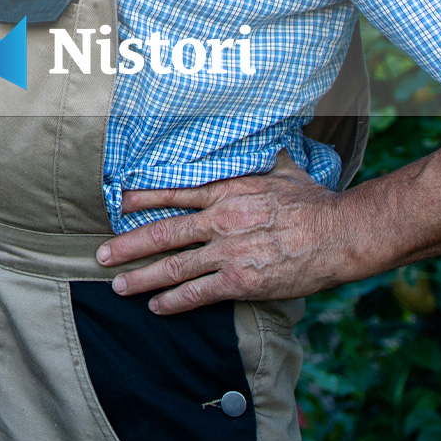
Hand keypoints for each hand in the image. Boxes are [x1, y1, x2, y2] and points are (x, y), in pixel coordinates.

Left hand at [96, 152, 356, 313]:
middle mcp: (219, 221)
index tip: (118, 203)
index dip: (142, 199)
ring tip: (118, 286)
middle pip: (162, 233)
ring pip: (173, 267)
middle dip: (127, 246)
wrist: (340, 233)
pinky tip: (157, 307)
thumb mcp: (282, 167)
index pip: (173, 192)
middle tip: (101, 255)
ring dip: (141, 278)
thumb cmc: (315, 201)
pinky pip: (199, 293)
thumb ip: (261, 155)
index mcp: (226, 191)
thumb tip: (259, 134)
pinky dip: (174, 301)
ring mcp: (228, 252)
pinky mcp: (241, 281)